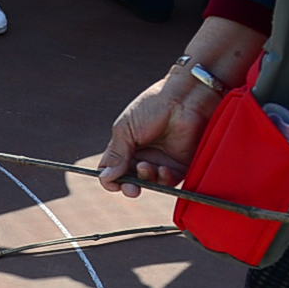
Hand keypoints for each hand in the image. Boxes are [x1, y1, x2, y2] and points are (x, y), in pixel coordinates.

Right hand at [96, 73, 222, 195]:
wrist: (183, 99)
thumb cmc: (152, 107)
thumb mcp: (125, 129)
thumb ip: (116, 155)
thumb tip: (105, 177)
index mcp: (127, 146)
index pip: (113, 169)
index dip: (110, 178)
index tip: (112, 182)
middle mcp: (144, 155)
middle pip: (131, 180)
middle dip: (128, 186)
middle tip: (131, 188)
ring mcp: (163, 161)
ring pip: (150, 183)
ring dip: (146, 179)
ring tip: (146, 167)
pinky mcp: (181, 165)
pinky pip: (170, 182)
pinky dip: (164, 179)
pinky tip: (163, 169)